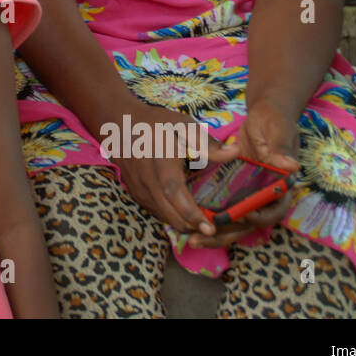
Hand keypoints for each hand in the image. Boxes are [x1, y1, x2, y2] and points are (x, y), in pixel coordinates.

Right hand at [109, 104, 238, 237]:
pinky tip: (187, 213)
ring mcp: (139, 190)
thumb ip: (207, 143)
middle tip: (215, 230)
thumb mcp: (182, 125)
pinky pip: (157, 212)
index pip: (175, 193)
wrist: (119, 125)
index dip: (192, 213)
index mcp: (160, 162)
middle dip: (192, 227)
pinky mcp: (136, 194)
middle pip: (169, 213)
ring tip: (204, 223)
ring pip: (163, 216)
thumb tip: (235, 152)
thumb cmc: (155, 124)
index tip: (210, 228)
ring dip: (183, 224)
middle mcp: (147, 180)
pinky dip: (173, 217)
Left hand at [184, 100, 300, 247]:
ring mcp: (250, 194)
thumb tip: (292, 167)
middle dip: (227, 233)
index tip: (241, 217)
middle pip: (250, 223)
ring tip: (192, 239)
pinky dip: (209, 216)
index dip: (259, 218)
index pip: (274, 211)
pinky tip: (189, 222)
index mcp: (282, 186)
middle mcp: (266, 195)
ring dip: (215, 231)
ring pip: (234, 221)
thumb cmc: (275, 122)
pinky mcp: (235, 190)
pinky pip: (223, 209)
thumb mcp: (278, 133)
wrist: (265, 114)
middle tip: (202, 238)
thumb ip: (281, 150)